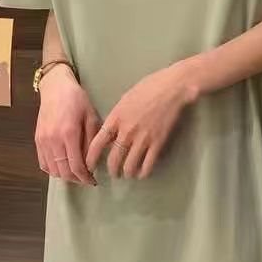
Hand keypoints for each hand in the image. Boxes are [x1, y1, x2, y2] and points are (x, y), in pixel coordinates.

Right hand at [36, 65, 99, 184]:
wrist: (55, 87)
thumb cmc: (77, 99)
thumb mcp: (91, 117)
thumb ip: (91, 141)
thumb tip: (92, 162)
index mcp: (69, 134)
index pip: (76, 166)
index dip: (85, 178)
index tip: (93, 181)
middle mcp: (53, 140)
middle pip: (63, 172)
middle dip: (76, 179)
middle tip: (86, 179)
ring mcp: (43, 141)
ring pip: (52, 170)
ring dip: (65, 175)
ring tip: (76, 173)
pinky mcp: (37, 140)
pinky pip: (43, 163)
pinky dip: (53, 169)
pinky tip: (62, 166)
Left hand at [85, 61, 199, 178]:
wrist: (172, 88)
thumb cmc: (148, 88)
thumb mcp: (124, 100)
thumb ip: (116, 118)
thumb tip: (111, 133)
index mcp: (115, 119)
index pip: (97, 144)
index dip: (91, 159)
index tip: (89, 166)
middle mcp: (126, 132)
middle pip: (113, 160)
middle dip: (112, 170)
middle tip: (114, 173)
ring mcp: (143, 139)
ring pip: (130, 166)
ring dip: (127, 173)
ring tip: (128, 174)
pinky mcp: (158, 143)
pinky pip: (148, 165)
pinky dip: (143, 172)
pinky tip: (142, 173)